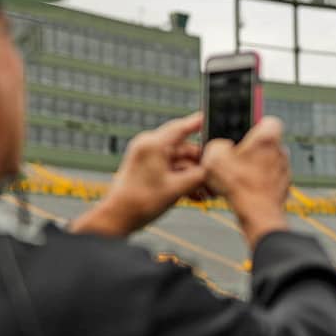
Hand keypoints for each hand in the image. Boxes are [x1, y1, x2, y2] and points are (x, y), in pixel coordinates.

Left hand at [70, 113, 205, 236]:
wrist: (119, 217)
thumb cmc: (139, 202)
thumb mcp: (177, 189)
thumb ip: (199, 176)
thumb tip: (214, 169)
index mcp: (153, 145)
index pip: (180, 127)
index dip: (198, 123)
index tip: (210, 118)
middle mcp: (150, 147)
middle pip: (185, 148)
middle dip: (201, 164)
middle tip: (216, 176)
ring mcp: (149, 158)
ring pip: (181, 162)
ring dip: (195, 176)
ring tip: (207, 191)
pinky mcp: (149, 168)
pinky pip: (173, 169)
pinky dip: (184, 180)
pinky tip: (196, 194)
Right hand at [202, 116, 290, 247]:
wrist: (258, 216)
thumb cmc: (241, 187)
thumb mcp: (215, 157)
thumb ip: (216, 144)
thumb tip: (218, 147)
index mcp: (268, 137)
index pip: (267, 120)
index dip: (253, 124)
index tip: (243, 131)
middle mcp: (281, 152)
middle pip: (265, 143)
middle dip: (250, 149)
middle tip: (234, 157)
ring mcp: (284, 171)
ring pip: (266, 162)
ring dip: (254, 167)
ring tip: (236, 177)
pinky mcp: (283, 188)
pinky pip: (268, 180)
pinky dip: (258, 183)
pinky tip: (243, 190)